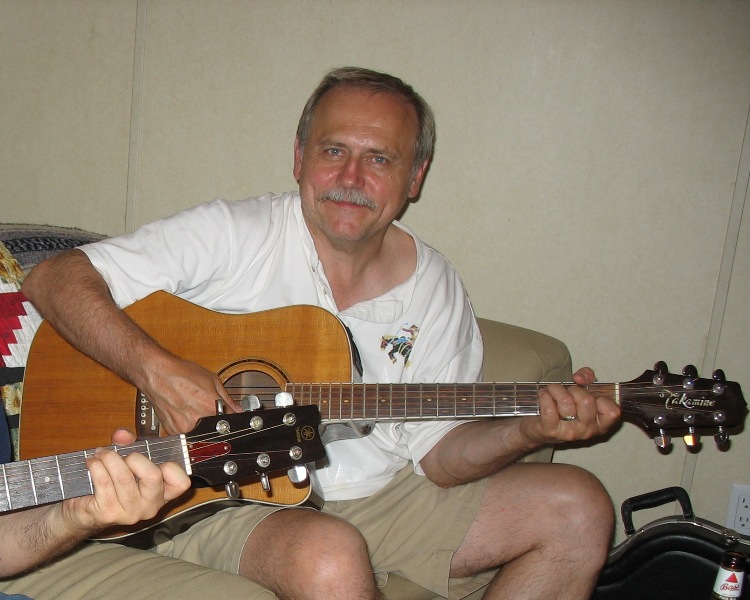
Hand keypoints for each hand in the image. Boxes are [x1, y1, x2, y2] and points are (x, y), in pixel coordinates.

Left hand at [59, 429, 190, 533]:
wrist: (84, 512)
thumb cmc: (112, 483)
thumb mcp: (126, 461)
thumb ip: (129, 443)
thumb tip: (122, 435)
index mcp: (162, 494)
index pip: (181, 483)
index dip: (171, 467)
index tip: (154, 460)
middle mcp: (150, 506)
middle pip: (153, 476)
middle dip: (134, 458)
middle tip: (122, 456)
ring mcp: (130, 513)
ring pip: (124, 478)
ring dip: (109, 458)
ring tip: (101, 454)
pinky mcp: (109, 514)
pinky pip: (104, 483)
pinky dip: (96, 467)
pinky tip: (92, 463)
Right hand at [142, 354, 241, 433]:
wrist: (157, 374)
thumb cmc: (181, 373)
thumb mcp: (212, 380)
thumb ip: (227, 398)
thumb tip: (238, 410)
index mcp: (210, 408)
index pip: (230, 420)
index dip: (230, 415)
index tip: (228, 412)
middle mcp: (197, 421)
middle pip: (215, 428)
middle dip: (215, 419)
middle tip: (204, 405)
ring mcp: (184, 428)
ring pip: (201, 432)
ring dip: (201, 423)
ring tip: (193, 407)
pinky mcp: (173, 432)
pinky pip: (187, 433)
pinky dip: (188, 424)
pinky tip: (184, 411)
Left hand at [522, 367, 620, 444]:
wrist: (539, 428)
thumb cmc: (564, 408)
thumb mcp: (581, 392)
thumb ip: (587, 378)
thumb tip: (580, 377)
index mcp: (600, 424)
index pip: (612, 412)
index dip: (602, 398)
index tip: (590, 395)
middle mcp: (588, 431)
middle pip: (587, 401)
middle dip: (574, 389)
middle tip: (567, 392)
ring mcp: (570, 433)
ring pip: (566, 401)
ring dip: (556, 389)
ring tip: (552, 392)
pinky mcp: (551, 431)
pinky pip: (549, 408)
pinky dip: (545, 396)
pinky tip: (544, 397)